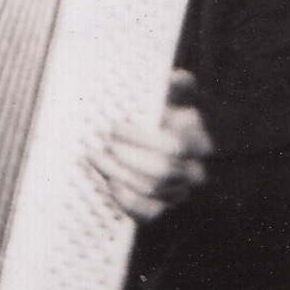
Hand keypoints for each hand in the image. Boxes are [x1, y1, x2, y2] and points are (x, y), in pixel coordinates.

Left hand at [90, 71, 211, 222]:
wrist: (131, 150)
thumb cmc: (147, 120)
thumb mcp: (158, 101)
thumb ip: (169, 89)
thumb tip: (178, 77)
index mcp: (195, 141)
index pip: (176, 145)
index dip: (143, 138)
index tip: (113, 126)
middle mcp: (192, 170)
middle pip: (164, 169)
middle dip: (129, 155)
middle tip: (103, 142)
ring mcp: (177, 193)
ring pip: (153, 188)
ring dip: (119, 171)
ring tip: (94, 155)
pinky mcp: (159, 210)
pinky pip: (147, 212)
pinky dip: (126, 199)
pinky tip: (108, 183)